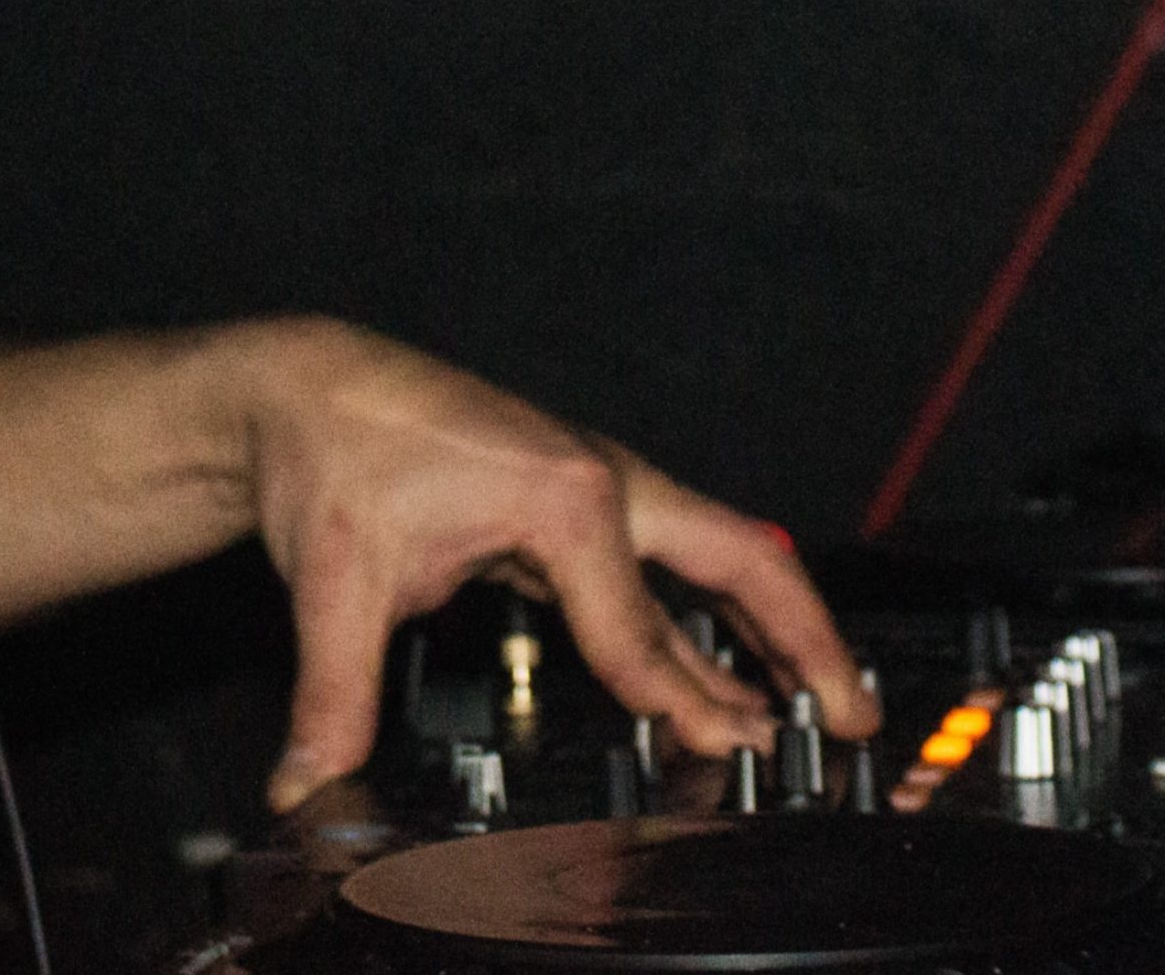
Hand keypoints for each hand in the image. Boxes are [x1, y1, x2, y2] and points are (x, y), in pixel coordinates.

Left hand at [243, 320, 878, 812]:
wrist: (307, 383)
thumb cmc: (334, 449)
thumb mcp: (340, 581)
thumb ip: (337, 694)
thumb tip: (311, 780)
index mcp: (565, 494)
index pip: (638, 631)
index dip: (682, 704)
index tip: (731, 754)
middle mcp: (599, 481)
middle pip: (735, 563)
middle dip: (803, 640)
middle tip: (857, 714)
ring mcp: (592, 485)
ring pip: (709, 559)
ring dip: (767, 627)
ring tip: (821, 698)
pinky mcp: (570, 500)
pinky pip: (661, 565)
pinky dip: (704, 616)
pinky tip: (718, 667)